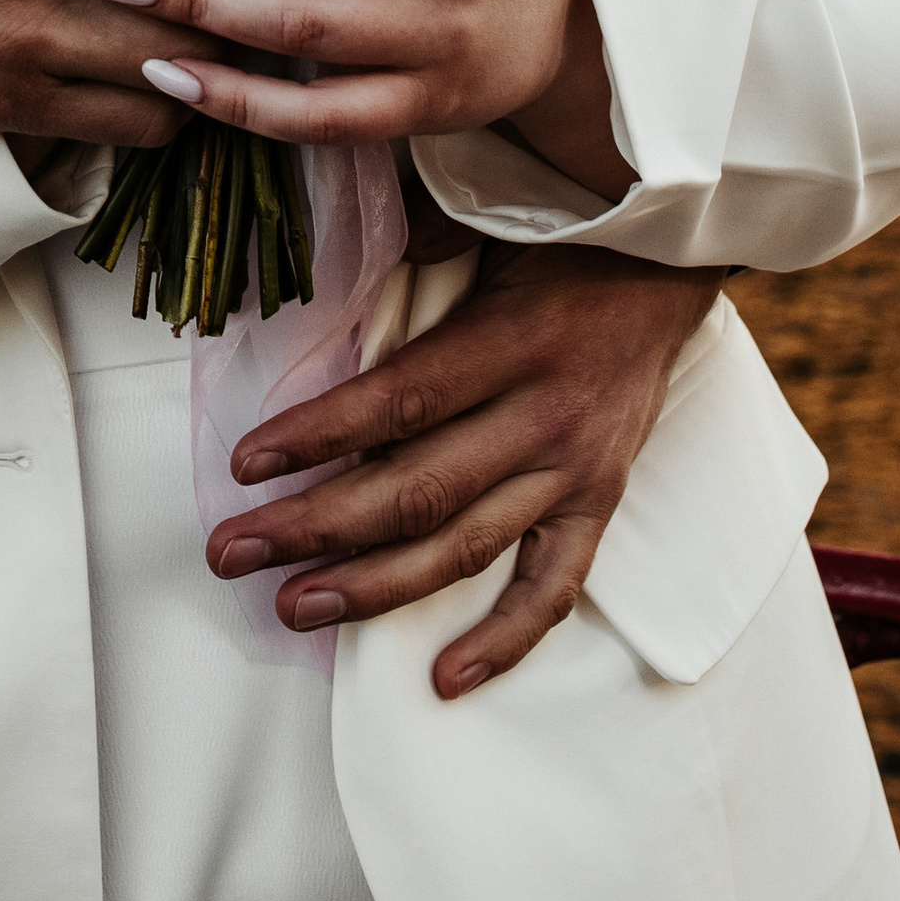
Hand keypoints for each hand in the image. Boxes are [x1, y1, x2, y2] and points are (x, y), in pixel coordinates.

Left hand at [206, 243, 724, 693]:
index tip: (245, 462)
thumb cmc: (559, 239)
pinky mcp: (599, 505)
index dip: (321, 435)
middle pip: (418, 490)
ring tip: (295, 607)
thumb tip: (330, 242)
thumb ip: (417, 238)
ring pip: (467, 548)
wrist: (667, 269)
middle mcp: (545, 416)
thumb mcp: (493, 220)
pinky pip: (552, 590)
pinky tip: (443, 680)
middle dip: (314, 527)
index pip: (401, 401)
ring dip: (375, 587)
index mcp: (511, 340)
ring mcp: (576, 470)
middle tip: (232, 553)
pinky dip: (502, 642)